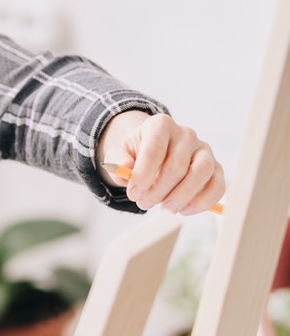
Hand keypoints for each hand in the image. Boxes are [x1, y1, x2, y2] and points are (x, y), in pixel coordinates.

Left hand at [96, 110, 224, 216]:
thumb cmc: (136, 154)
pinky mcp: (215, 167)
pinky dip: (203, 201)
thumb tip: (125, 169)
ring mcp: (203, 150)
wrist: (152, 153)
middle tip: (144, 203)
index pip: (155, 148)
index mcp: (160, 126)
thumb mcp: (119, 154)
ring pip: (202, 172)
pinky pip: (217, 185)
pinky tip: (184, 210)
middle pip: (177, 165)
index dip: (143, 174)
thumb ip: (118, 161)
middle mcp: (186, 134)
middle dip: (159, 191)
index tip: (133, 194)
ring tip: (166, 209)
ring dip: (182, 196)